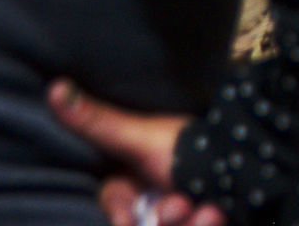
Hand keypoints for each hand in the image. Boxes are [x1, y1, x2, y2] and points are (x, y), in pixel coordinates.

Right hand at [47, 80, 224, 225]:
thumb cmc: (186, 144)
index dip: (122, 214)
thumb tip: (54, 87)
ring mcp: (176, 215)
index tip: (133, 216)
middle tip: (183, 207)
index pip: (116, 211)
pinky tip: (217, 212)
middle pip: (145, 223)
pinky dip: (206, 225)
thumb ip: (97, 123)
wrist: (243, 155)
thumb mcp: (140, 137)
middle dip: (168, 220)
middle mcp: (151, 204)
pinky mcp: (197, 222)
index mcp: (132, 186)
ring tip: (209, 210)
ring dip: (190, 225)